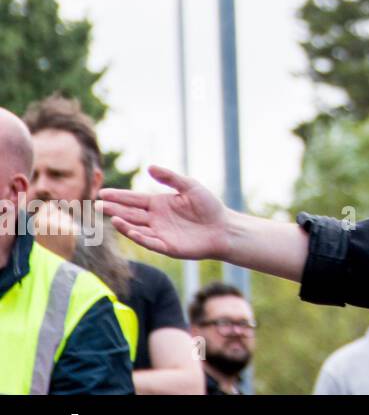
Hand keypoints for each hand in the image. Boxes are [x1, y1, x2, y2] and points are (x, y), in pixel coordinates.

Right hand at [100, 165, 229, 260]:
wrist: (224, 228)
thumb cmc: (209, 206)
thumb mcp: (190, 186)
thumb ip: (170, 177)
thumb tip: (150, 167)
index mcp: (159, 203)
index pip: (134, 199)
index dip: (119, 196)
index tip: (102, 192)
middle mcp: (156, 219)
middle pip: (130, 213)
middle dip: (114, 208)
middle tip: (97, 204)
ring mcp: (160, 233)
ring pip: (136, 228)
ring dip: (123, 224)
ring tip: (112, 216)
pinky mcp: (167, 247)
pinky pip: (149, 241)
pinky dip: (138, 236)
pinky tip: (129, 230)